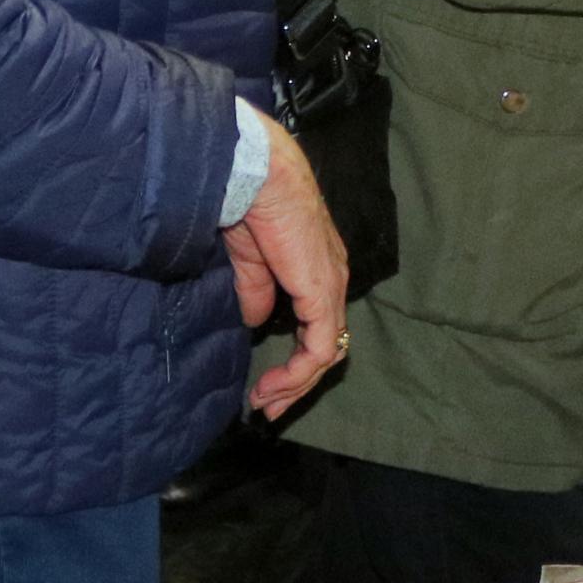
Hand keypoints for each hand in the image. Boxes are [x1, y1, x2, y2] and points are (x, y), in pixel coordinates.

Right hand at [225, 122, 349, 418]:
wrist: (255, 176)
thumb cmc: (250, 204)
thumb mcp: (250, 259)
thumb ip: (257, 290)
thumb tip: (255, 322)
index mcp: (317, 269)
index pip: (317, 326)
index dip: (294, 360)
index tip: (264, 385)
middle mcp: (332, 281)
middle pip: (326, 347)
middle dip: (296, 383)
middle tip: (268, 406)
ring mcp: (331, 288)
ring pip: (326, 354)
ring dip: (295, 384)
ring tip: (265, 402)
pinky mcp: (322, 294)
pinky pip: (320, 349)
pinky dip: (297, 374)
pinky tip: (272, 386)